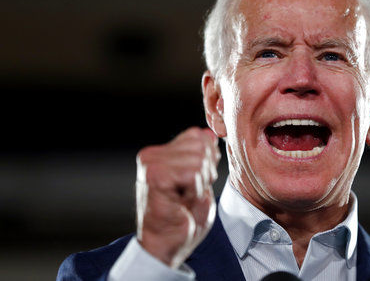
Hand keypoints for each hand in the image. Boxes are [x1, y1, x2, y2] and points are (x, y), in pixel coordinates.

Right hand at [135, 127, 219, 266]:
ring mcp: (151, 164)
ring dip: (199, 184)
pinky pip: (191, 173)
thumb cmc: (183, 216)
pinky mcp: (154, 177)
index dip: (207, 162)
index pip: (200, 137)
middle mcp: (152, 154)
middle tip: (188, 194)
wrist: (167, 245)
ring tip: (183, 199)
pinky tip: (180, 202)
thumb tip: (209, 133)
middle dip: (205, 173)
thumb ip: (204, 155)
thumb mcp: (201, 180)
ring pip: (198, 160)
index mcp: (161, 152)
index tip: (193, 184)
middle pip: (202, 146)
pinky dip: (194, 190)